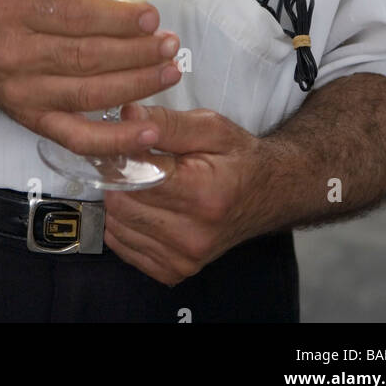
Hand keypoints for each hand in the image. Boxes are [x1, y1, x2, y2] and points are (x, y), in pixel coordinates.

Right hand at [0, 0, 181, 156]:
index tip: (151, 17)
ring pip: (90, 94)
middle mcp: (17, 54)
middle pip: (87, 56)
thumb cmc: (3, 10)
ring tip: (168, 72)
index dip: (118, 19)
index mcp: (16, 10)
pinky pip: (78, 138)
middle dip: (137, 52)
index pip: (75, 16)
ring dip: (137, 85)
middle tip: (168, 44)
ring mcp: (26, 93)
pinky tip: (146, 130)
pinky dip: (116, 139)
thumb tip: (130, 10)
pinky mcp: (34, 122)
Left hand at [102, 104, 272, 286]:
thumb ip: (166, 122)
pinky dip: (123, 223)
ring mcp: (183, 258)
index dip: (119, 156)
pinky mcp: (174, 271)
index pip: (134, 178)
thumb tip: (126, 114)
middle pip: (120, 203)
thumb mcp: (210, 127)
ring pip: (116, 225)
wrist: (268, 194)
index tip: (120, 141)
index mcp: (201, 194)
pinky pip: (123, 246)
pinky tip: (143, 205)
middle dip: (116, 177)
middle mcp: (192, 235)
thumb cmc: (238, 158)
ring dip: (119, 200)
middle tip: (128, 160)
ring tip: (138, 181)